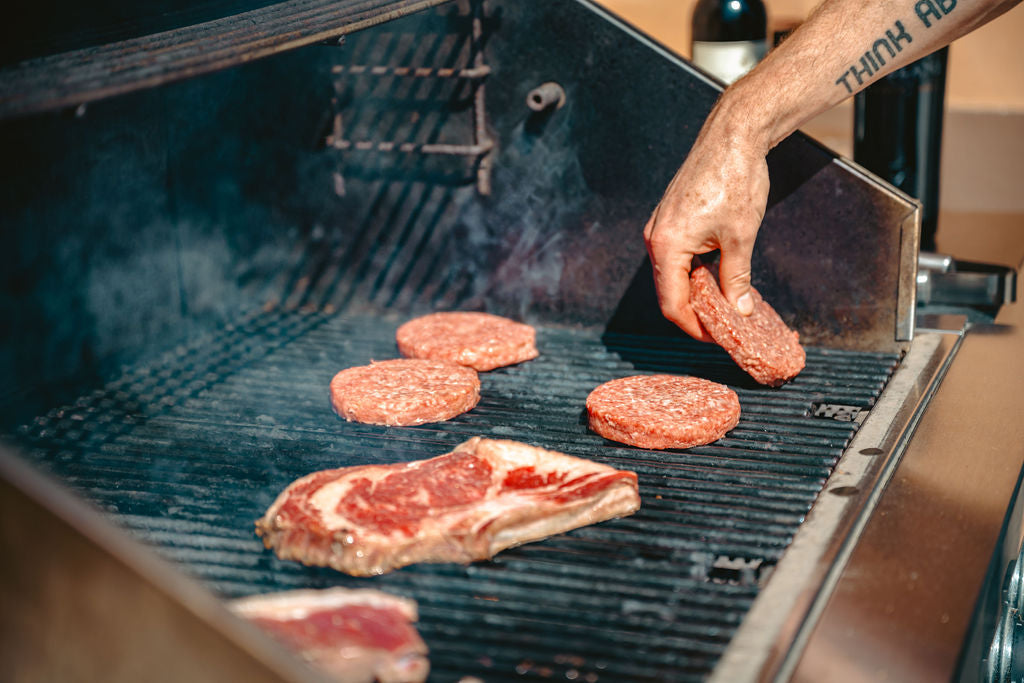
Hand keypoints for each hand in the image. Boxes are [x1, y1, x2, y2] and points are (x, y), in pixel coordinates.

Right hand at [643, 108, 769, 340]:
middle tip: (724, 325)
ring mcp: (660, 227)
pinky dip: (694, 273)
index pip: (672, 304)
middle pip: (669, 292)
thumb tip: (740, 310)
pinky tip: (718, 277)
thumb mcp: (741, 236)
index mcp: (667, 245)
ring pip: (673, 275)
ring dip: (696, 293)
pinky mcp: (670, 219)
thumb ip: (736, 277)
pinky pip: (676, 257)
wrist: (733, 135)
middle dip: (695, 312)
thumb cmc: (735, 178)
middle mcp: (656, 238)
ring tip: (725, 304)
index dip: (694, 327)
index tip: (716, 337)